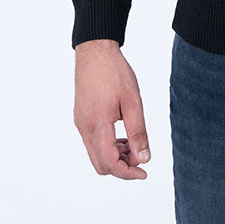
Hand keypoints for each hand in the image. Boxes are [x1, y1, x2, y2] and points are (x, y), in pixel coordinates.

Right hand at [74, 39, 150, 179]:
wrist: (95, 51)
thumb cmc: (115, 72)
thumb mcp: (133, 101)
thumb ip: (138, 131)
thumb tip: (144, 158)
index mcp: (98, 124)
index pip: (110, 163)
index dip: (128, 173)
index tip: (144, 172)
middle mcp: (84, 128)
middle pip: (100, 164)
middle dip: (122, 166)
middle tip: (140, 155)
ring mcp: (80, 123)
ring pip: (95, 154)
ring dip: (115, 156)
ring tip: (133, 143)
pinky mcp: (80, 118)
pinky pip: (92, 142)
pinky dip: (107, 146)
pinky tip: (122, 134)